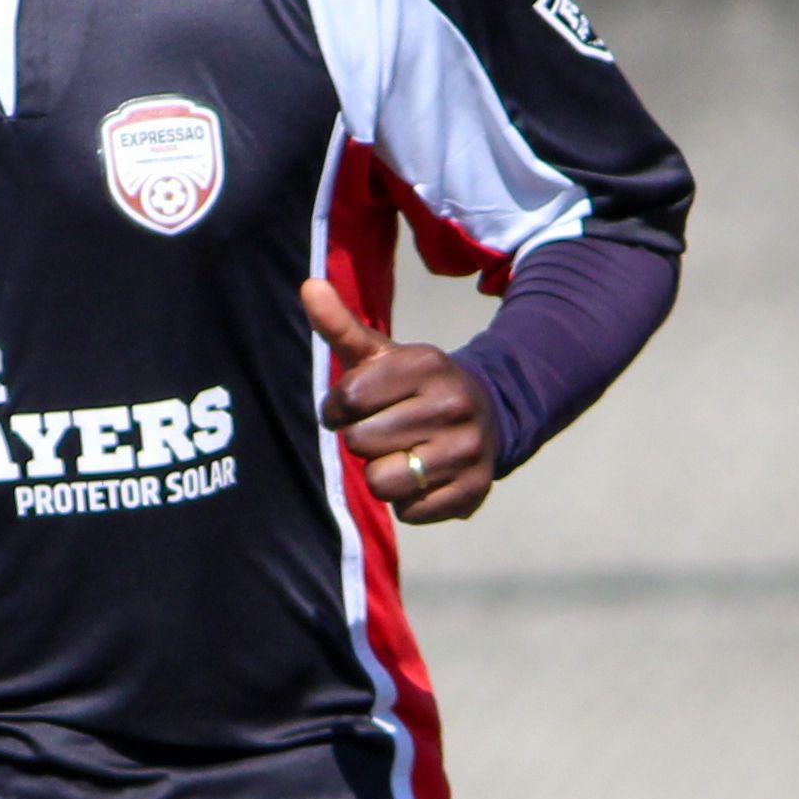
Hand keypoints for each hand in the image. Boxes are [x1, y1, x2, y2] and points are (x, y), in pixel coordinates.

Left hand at [303, 274, 496, 523]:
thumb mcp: (382, 355)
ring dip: (383, 474)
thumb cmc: (415, 387)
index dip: (339, 408)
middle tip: (385, 430)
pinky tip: (425, 478)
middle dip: (363, 440)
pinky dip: (409, 502)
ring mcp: (467, 450)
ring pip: (383, 483)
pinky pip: (409, 513)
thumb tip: (308, 285)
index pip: (347, 398)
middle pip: (361, 443)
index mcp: (427, 363)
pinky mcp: (474, 491)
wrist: (490, 415)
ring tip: (402, 455)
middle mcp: (453, 404)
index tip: (355, 405)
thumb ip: (341, 325)